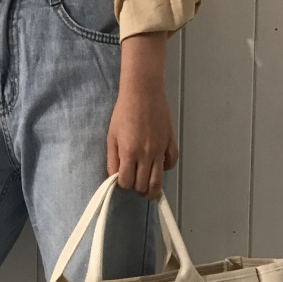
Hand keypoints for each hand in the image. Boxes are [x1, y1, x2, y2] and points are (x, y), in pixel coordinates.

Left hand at [106, 79, 178, 200]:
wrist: (143, 92)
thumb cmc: (123, 113)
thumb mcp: (111, 137)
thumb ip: (112, 160)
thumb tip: (115, 178)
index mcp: (129, 152)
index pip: (126, 183)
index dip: (123, 184)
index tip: (121, 179)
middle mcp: (146, 154)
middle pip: (143, 185)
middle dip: (137, 188)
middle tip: (134, 183)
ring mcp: (160, 149)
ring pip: (158, 181)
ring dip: (151, 188)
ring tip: (147, 188)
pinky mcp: (170, 143)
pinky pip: (170, 164)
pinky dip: (164, 169)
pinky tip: (157, 166)